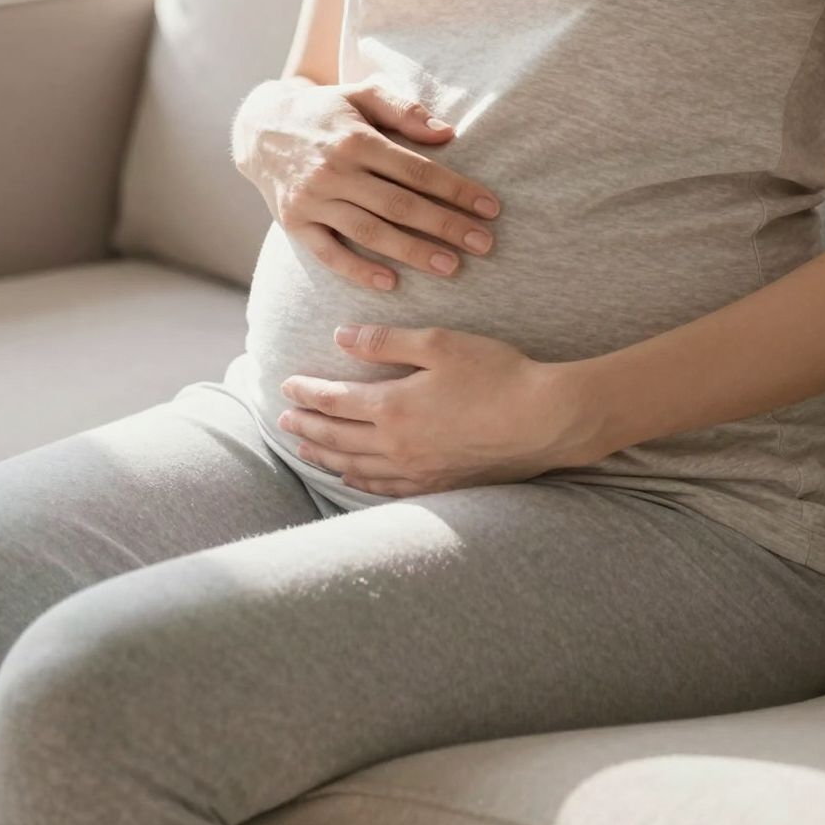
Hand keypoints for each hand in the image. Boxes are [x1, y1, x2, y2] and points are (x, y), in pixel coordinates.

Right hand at [232, 75, 502, 291]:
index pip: (417, 169)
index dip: (456, 189)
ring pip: (369, 232)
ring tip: (451, 267)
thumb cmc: (326, 111)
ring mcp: (313, 200)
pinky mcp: (295, 223)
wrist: (260, 127)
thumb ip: (404, 110)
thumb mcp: (362, 94)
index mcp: (356, 139)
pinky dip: (358, 270)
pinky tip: (391, 283)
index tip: (489, 208)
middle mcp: (335, 171)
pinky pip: (329, 253)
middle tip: (484, 244)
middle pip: (399, 205)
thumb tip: (447, 134)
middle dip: (445, 226)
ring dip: (412, 252)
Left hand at [275, 324, 588, 495]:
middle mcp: (397, 445)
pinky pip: (385, 488)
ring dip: (325, 456)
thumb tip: (340, 337)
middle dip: (307, 426)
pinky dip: (360, 481)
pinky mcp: (438, 484)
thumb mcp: (439, 344)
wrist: (543, 420)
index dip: (307, 394)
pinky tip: (352, 477)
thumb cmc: (495, 373)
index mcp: (392, 407)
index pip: (335, 401)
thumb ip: (386, 342)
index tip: (285, 386)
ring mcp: (417, 470)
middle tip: (282, 420)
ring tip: (304, 448)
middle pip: (337, 437)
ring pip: (355, 466)